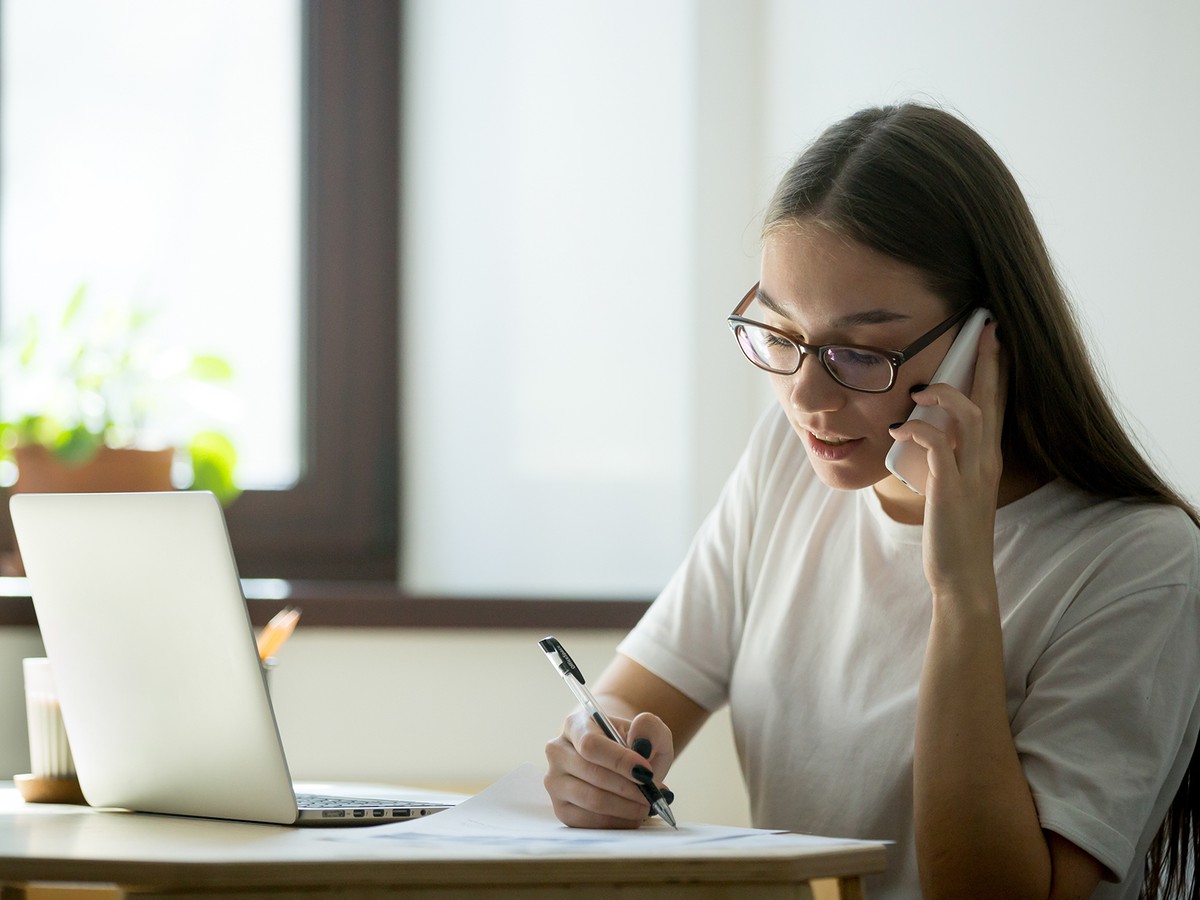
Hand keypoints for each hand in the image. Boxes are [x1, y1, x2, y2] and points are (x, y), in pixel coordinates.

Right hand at [544, 708, 674, 827]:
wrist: (618, 760)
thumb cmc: (632, 744)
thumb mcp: (648, 729)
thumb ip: (649, 727)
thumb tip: (640, 742)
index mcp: (575, 725)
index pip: (590, 744)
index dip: (619, 760)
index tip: (646, 772)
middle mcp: (558, 752)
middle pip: (591, 774)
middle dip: (629, 788)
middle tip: (653, 794)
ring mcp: (556, 782)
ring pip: (591, 800)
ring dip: (626, 807)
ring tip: (647, 805)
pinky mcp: (561, 809)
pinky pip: (589, 821)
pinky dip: (617, 821)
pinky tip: (632, 815)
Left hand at [890, 322, 1005, 600]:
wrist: (962, 576)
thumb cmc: (953, 533)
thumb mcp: (952, 488)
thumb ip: (945, 460)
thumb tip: (923, 436)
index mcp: (987, 459)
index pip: (997, 406)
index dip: (996, 372)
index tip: (994, 341)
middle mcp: (985, 461)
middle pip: (991, 401)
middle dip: (987, 364)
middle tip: (984, 330)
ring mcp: (971, 474)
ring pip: (971, 417)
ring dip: (945, 395)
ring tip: (920, 391)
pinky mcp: (950, 488)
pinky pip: (937, 447)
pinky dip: (918, 432)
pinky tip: (900, 431)